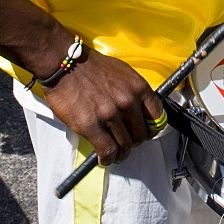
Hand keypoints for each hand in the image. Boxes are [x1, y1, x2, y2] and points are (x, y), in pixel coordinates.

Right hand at [42, 47, 162, 165]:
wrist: (66, 64)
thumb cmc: (92, 66)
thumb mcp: (122, 72)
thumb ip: (133, 91)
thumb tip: (139, 110)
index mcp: (138, 87)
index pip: (157, 115)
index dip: (152, 128)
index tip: (146, 132)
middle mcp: (127, 101)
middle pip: (141, 134)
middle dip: (134, 141)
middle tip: (126, 142)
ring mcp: (110, 115)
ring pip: (125, 145)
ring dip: (121, 153)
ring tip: (115, 153)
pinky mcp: (92, 126)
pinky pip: (108, 151)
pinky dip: (108, 159)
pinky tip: (104, 158)